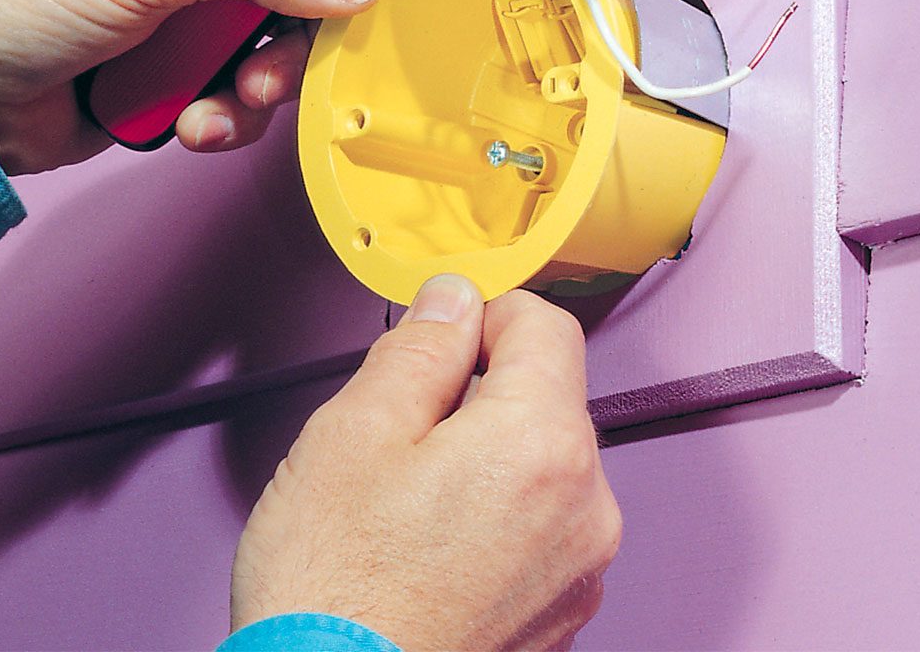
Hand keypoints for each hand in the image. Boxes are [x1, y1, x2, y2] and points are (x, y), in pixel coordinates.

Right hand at [231, 277, 621, 650]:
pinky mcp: (561, 616)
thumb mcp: (353, 433)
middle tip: (395, 436)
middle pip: (546, 399)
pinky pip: (539, 532)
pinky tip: (426, 552)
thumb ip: (418, 350)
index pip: (545, 325)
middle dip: (477, 395)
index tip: (436, 334)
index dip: (482, 314)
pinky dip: (493, 522)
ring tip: (403, 507)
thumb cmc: (334, 595)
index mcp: (541, 444)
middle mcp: (586, 508)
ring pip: (540, 467)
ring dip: (485, 462)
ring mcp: (579, 570)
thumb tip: (452, 303)